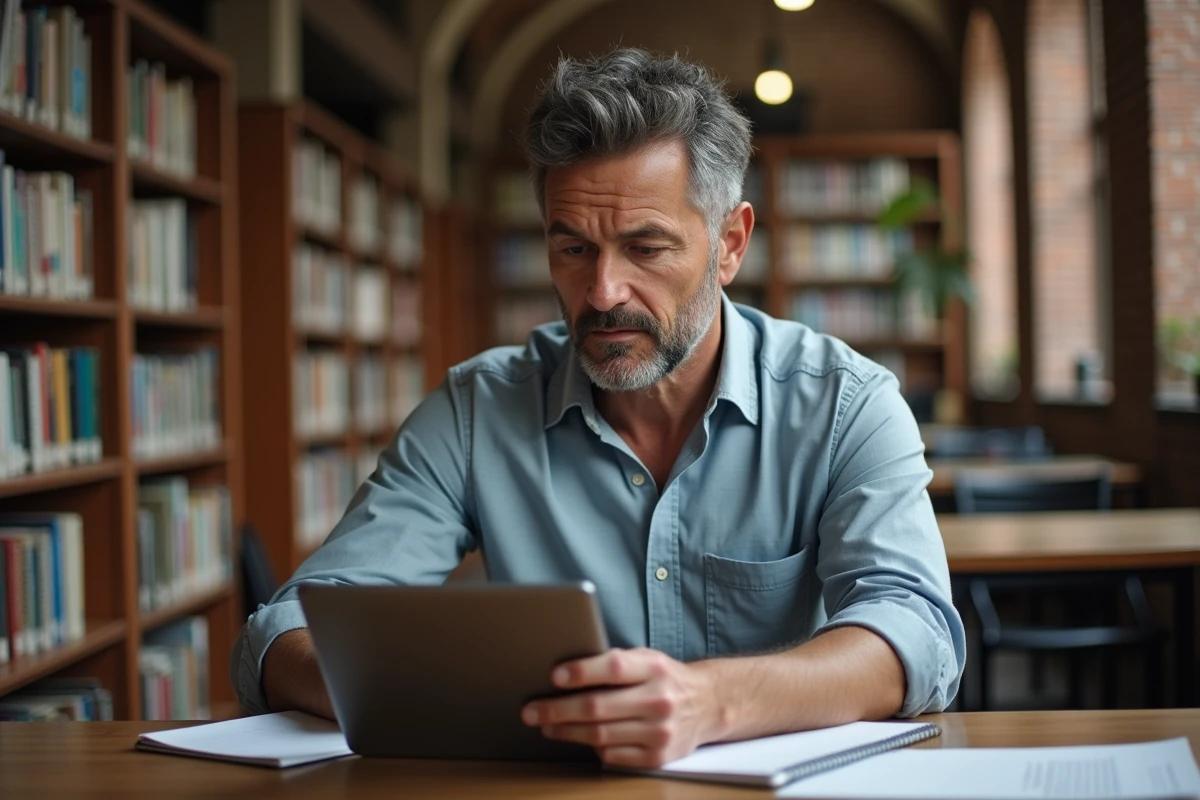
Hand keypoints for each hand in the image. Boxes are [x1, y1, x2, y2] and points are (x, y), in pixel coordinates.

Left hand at [520, 647, 723, 767]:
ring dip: (567, 731)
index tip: (554, 676)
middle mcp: (659, 700)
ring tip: (547, 725)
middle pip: (598, 707)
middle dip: (557, 709)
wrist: (708, 704)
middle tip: (532, 710)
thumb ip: (615, 663)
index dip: (581, 672)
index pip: (613, 668)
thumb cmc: (666, 678)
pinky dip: (592, 747)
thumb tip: (566, 672)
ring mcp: (660, 732)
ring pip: (600, 735)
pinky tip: (579, 738)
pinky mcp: (658, 757)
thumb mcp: (647, 659)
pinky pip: (613, 755)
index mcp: (655, 668)